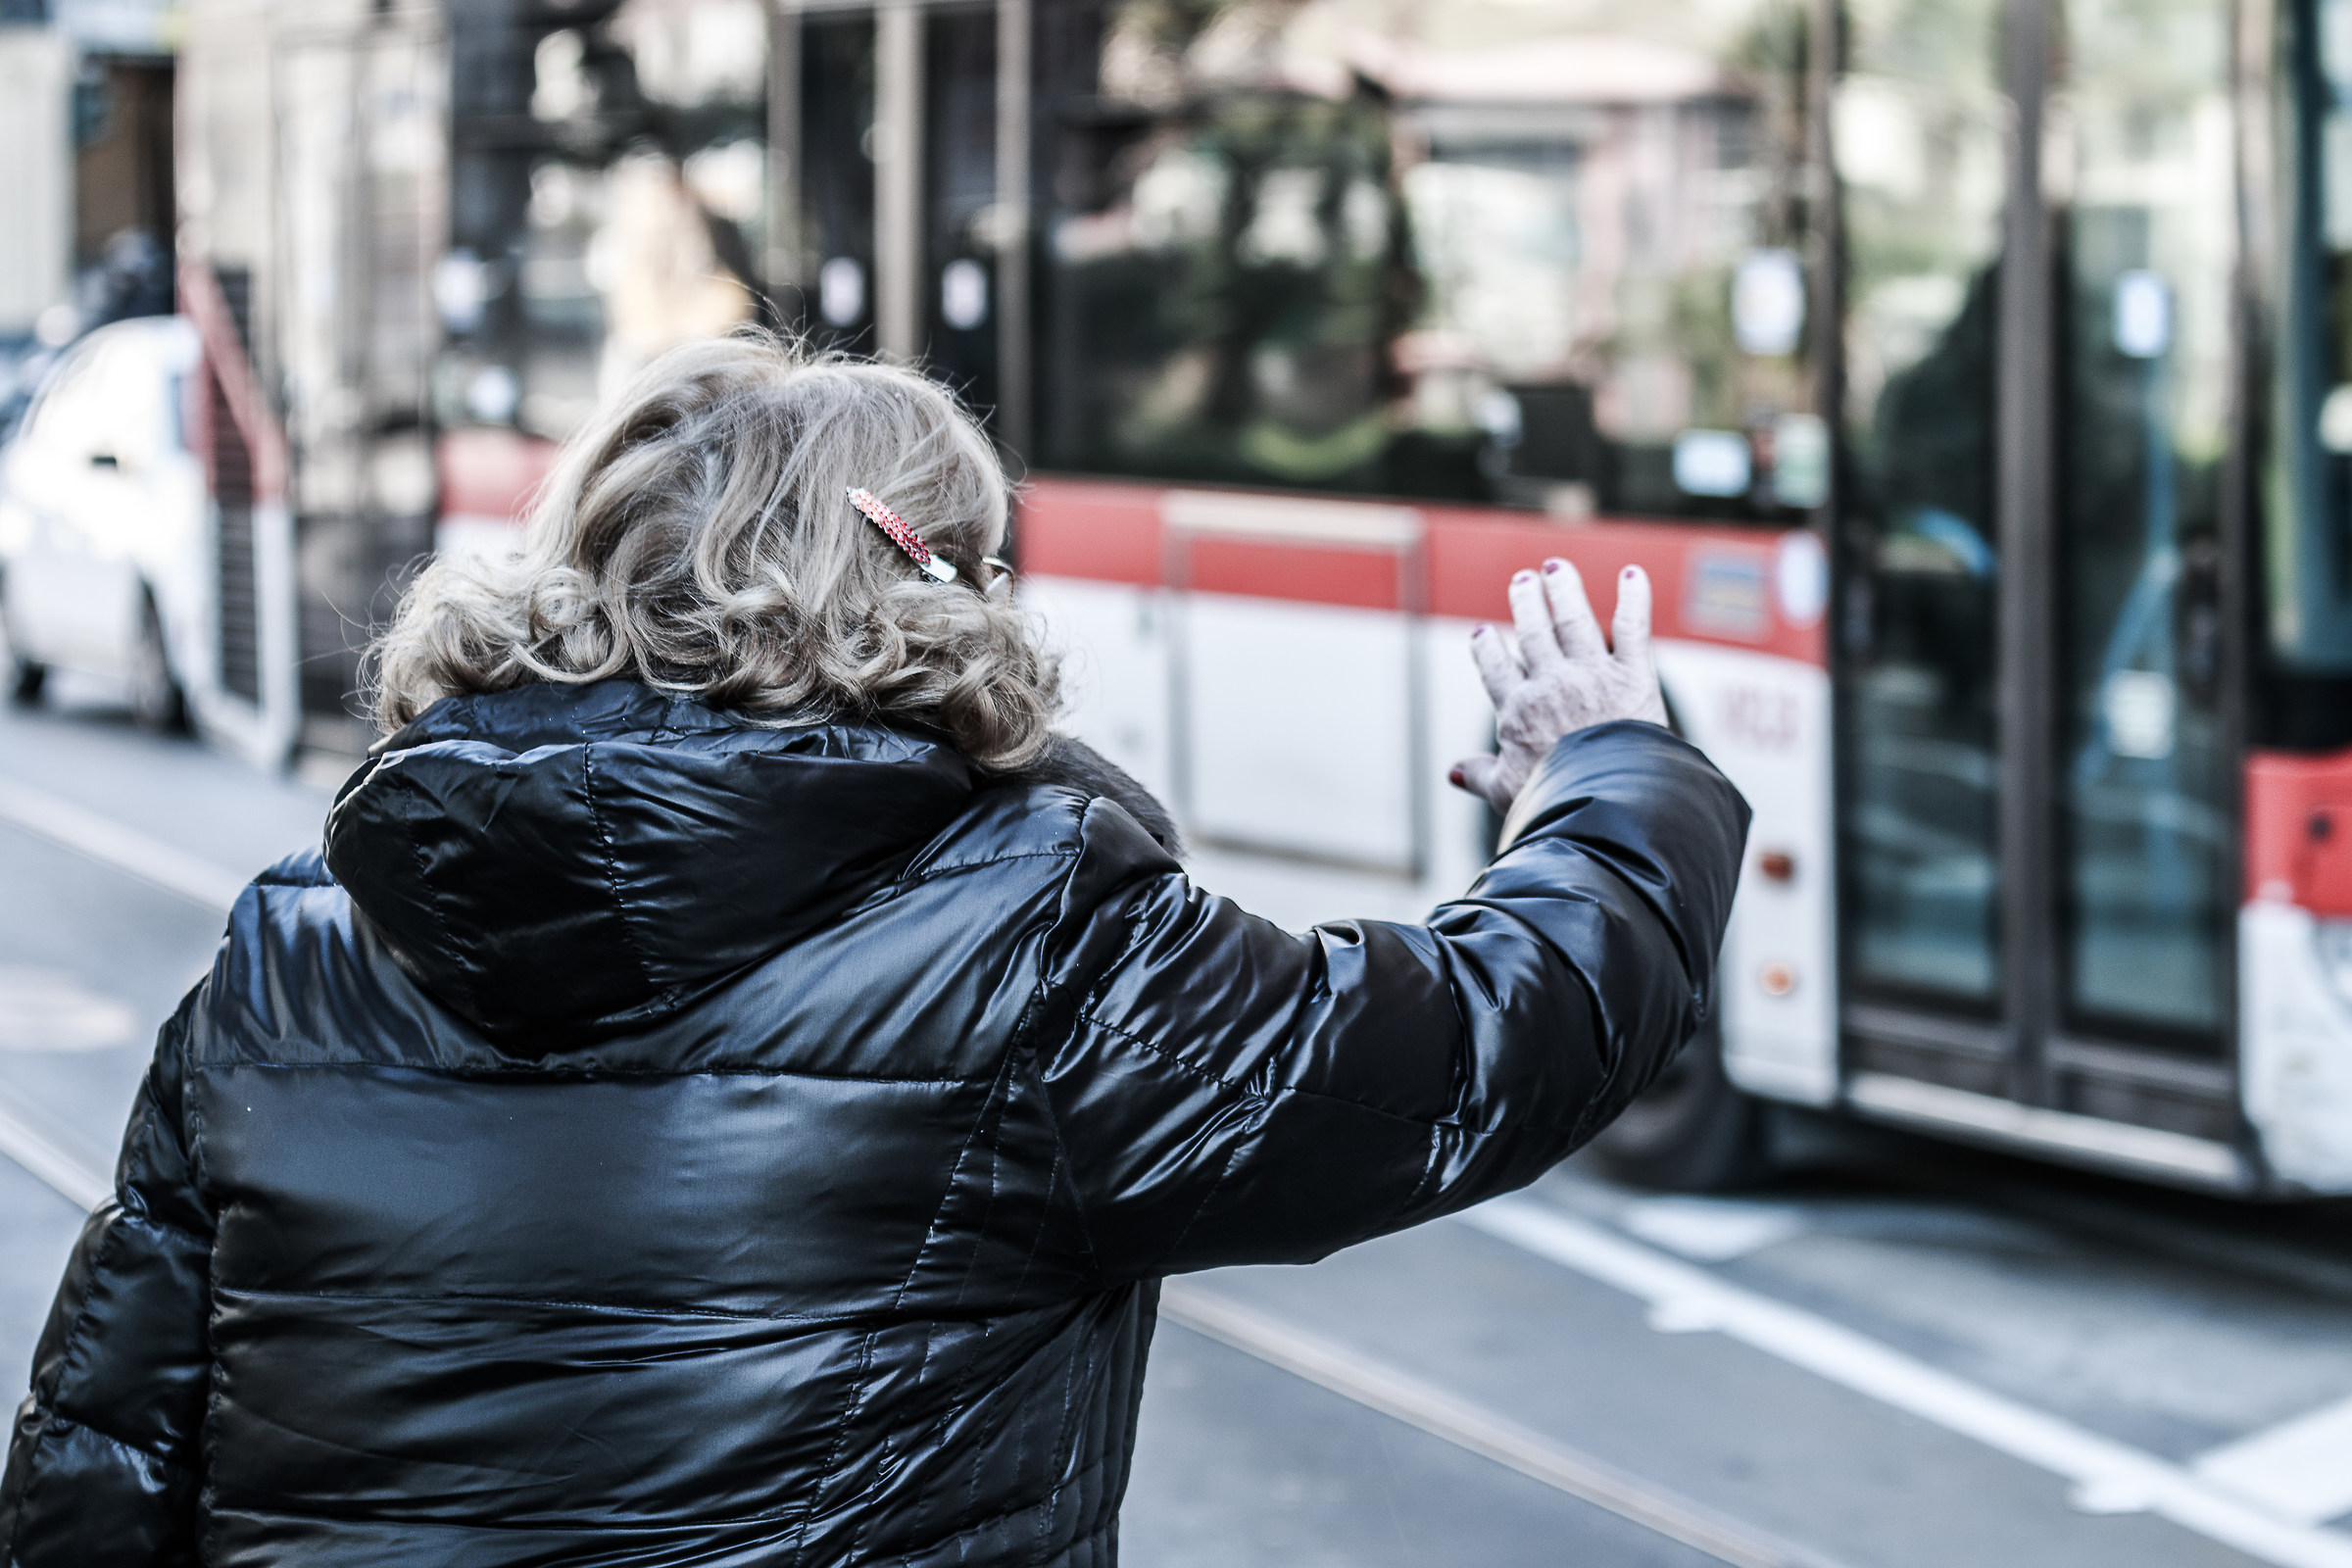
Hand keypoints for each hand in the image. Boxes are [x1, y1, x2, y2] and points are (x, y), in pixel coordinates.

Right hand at [1449, 558, 1667, 813]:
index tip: (1483, 632)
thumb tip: (1453, 773)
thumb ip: (1479, 775)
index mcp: (1517, 710)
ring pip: (1574, 620)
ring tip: (1556, 566)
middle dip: (1527, 602)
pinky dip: (1633, 598)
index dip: (1488, 648)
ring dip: (1564, 589)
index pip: (1497, 669)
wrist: (1602, 796)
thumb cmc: (1553, 799)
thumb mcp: (1505, 791)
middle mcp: (1550, 683)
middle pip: (1534, 632)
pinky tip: (1632, 575)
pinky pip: (1631, 628)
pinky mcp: (1632, 674)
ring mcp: (1591, 674)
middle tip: (1523, 581)